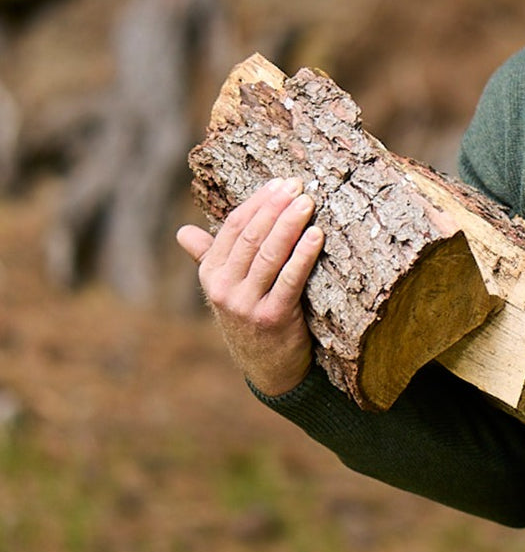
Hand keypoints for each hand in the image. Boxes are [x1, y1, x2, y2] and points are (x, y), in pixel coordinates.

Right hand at [176, 177, 324, 395]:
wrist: (268, 368)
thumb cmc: (251, 317)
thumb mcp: (226, 288)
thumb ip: (208, 258)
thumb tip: (182, 233)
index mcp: (211, 273)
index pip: (234, 227)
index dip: (259, 202)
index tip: (281, 183)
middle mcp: (223, 288)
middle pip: (252, 236)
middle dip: (276, 207)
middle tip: (298, 186)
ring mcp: (246, 304)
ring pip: (269, 254)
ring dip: (290, 224)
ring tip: (308, 202)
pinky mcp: (272, 318)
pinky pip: (290, 279)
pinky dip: (303, 255)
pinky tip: (316, 236)